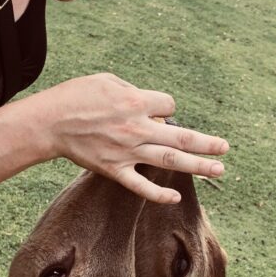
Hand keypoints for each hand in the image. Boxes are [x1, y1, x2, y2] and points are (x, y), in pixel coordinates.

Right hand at [35, 73, 228, 202]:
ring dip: (197, 165)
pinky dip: (158, 192)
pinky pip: (141, 185)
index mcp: (135, 102)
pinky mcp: (114, 169)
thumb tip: (153, 106)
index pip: (169, 106)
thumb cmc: (75, 96)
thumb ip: (134, 91)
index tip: (156, 111)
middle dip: (207, 142)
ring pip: (170, 159)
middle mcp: (137, 128)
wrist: (49, 123)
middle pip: (181, 136)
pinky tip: (175, 196)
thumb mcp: (107, 80)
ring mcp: (127, 151)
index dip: (166, 108)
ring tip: (219, 169)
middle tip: (226, 147)